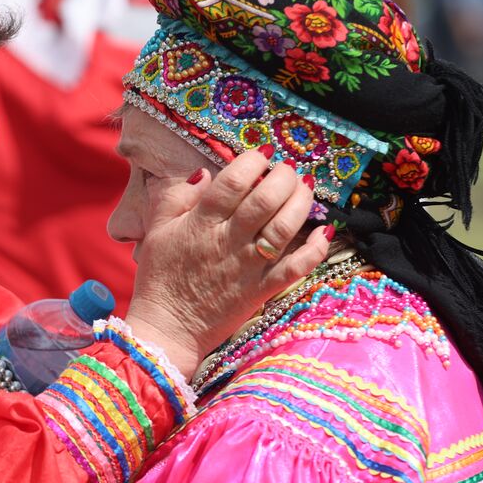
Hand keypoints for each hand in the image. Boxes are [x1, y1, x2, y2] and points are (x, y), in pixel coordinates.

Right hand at [125, 150, 328, 377]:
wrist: (167, 328)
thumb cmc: (160, 278)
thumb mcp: (157, 230)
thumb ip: (176, 197)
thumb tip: (204, 173)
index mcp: (201, 224)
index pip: (232, 183)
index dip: (252, 162)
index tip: (261, 154)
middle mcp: (228, 241)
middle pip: (265, 200)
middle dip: (283, 176)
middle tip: (286, 169)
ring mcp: (248, 267)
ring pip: (284, 228)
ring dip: (300, 203)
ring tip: (304, 188)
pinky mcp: (262, 290)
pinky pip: (296, 268)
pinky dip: (315, 248)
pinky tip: (324, 230)